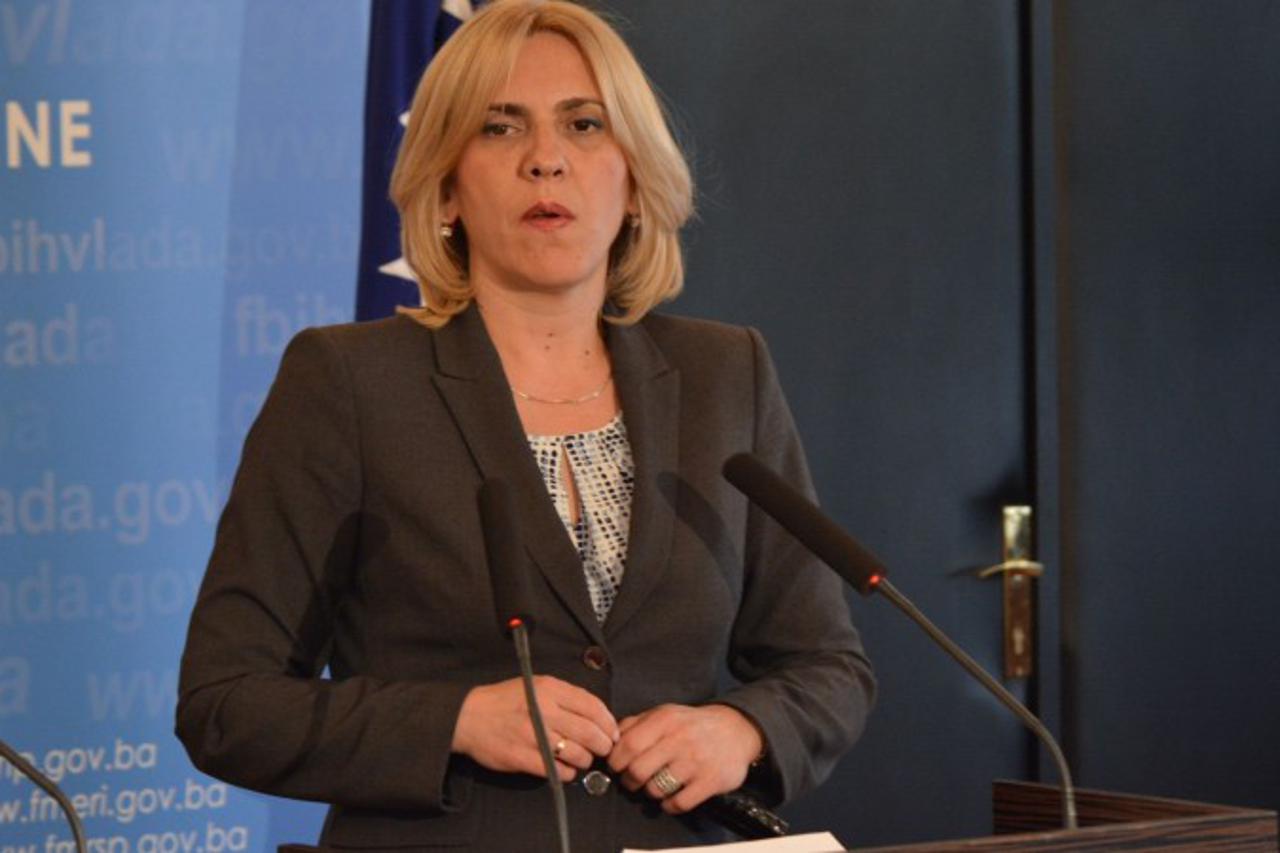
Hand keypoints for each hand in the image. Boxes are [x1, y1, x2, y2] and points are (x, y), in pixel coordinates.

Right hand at [452, 676, 619, 781]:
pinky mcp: (523, 757)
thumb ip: (565, 697)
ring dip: (585, 760)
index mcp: (550, 689)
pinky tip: (565, 770)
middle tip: (604, 749)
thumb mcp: (536, 685)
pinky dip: (567, 773)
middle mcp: (544, 711)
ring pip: (577, 754)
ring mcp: (533, 735)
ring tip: (582, 760)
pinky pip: (557, 770)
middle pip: (590, 732)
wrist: (468, 716)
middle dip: (603, 744)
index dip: (609, 722)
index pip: (593, 706)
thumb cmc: (505, 700)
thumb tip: (596, 716)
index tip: (613, 732)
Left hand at [607, 704, 763, 813]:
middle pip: (637, 770)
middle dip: (629, 781)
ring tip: (656, 784)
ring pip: (655, 789)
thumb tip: (610, 739)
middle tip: (633, 780)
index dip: (616, 761)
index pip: (628, 745)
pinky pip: (678, 803)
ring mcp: (696, 761)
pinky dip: (669, 805)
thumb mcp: (665, 714)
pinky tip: (672, 796)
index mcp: (665, 720)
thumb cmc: (692, 725)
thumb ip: (636, 723)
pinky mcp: (710, 781)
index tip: (617, 766)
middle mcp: (680, 739)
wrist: (735, 730)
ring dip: (650, 792)